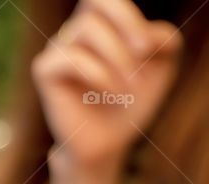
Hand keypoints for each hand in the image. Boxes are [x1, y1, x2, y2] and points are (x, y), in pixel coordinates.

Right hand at [32, 0, 181, 168]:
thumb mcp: (160, 68)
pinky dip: (98, 73)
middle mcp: (74, 32)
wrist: (107, 144)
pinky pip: (71, 56)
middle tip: (143, 53)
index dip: (128, 14)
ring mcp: (56, 50)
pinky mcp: (44, 71)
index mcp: (100, 24)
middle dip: (126, 23)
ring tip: (127, 86)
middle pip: (95, 1)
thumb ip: (163, 40)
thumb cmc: (130, 103)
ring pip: (86, 28)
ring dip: (117, 56)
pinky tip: (108, 92)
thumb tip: (149, 33)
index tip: (147, 48)